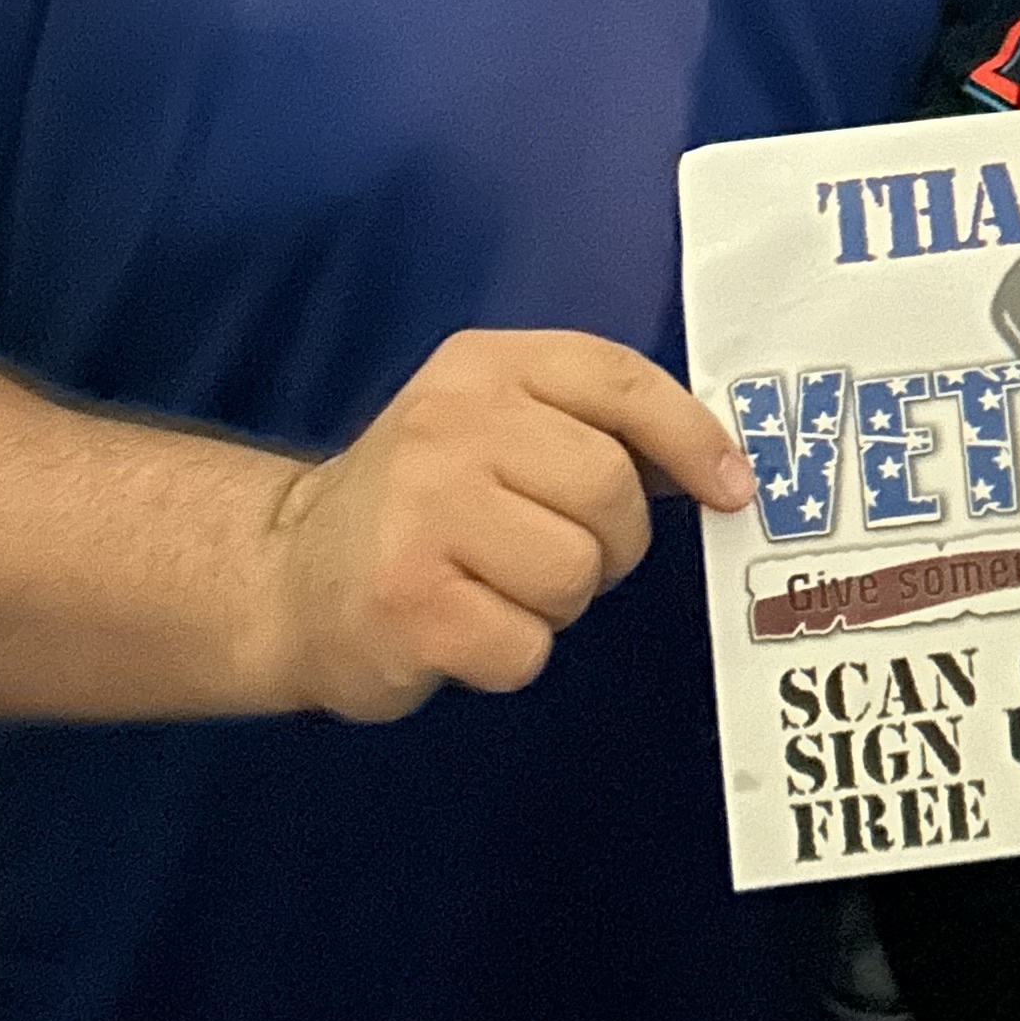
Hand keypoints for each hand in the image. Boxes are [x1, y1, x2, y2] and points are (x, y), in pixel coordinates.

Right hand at [260, 331, 751, 720]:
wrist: (288, 574)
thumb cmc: (422, 502)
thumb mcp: (495, 425)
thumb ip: (592, 428)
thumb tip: (717, 466)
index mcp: (484, 366)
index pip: (618, 380)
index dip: (692, 436)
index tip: (731, 488)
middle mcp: (450, 424)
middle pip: (610, 490)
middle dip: (612, 543)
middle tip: (561, 553)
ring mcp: (422, 514)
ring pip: (576, 574)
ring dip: (558, 602)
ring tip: (500, 586)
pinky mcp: (409, 605)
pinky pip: (528, 648)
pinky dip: (513, 654)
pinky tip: (464, 627)